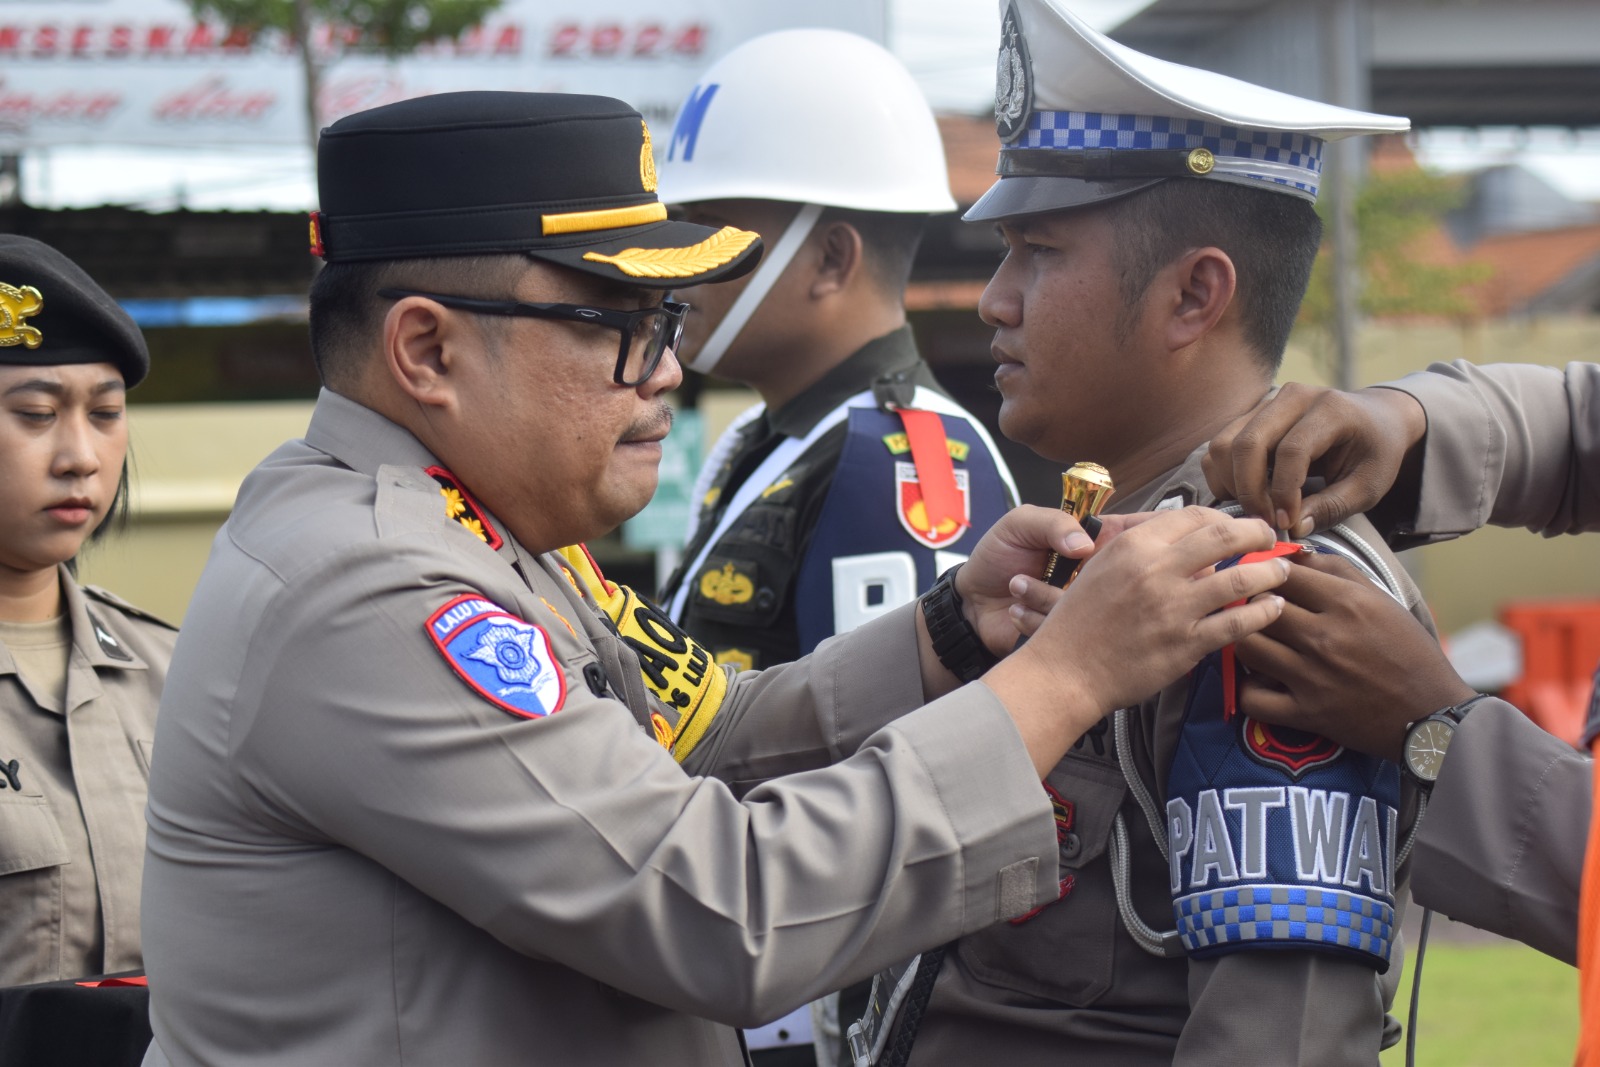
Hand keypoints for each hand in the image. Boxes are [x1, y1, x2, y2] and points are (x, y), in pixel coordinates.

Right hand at [983, 508, 1288, 774]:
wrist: (1066, 670)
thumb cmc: (1079, 620)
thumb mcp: (1100, 567)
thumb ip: (1140, 549)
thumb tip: (1182, 536)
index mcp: (1134, 546)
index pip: (1194, 516)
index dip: (1224, 518)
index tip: (1236, 527)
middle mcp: (1156, 570)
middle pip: (1224, 537)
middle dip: (1256, 533)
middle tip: (1270, 538)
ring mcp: (1174, 608)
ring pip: (1240, 579)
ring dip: (1269, 571)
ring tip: (1282, 571)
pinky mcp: (1186, 643)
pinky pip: (1237, 622)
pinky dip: (1263, 612)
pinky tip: (1273, 607)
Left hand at [1000, 512, 1179, 638]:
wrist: (971, 604)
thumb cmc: (996, 558)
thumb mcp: (1019, 524)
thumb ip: (1053, 523)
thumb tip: (1085, 546)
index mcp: (1094, 541)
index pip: (1139, 532)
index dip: (1149, 533)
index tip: (1143, 539)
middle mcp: (1098, 576)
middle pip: (1131, 576)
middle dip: (1105, 577)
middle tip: (1066, 571)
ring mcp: (1088, 608)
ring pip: (1101, 609)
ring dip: (1051, 596)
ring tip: (1018, 584)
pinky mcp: (1073, 635)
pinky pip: (1073, 634)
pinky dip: (1038, 618)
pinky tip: (1016, 608)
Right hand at [1202, 383, 1426, 536]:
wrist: (1375, 417)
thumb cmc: (1375, 452)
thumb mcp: (1370, 486)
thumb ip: (1333, 506)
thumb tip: (1293, 528)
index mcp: (1330, 409)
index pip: (1292, 450)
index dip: (1283, 492)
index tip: (1286, 523)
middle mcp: (1293, 397)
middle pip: (1248, 443)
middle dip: (1249, 491)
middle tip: (1264, 522)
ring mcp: (1266, 403)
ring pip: (1224, 444)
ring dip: (1230, 484)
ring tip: (1255, 509)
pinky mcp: (1250, 415)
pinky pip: (1219, 446)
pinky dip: (1223, 475)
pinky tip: (1247, 494)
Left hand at [1231, 553, 1474, 760]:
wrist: (1431, 714)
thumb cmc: (1408, 652)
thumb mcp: (1382, 601)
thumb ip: (1339, 571)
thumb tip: (1296, 554)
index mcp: (1346, 603)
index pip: (1281, 574)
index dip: (1268, 575)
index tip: (1268, 583)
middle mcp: (1325, 637)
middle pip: (1257, 607)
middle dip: (1252, 606)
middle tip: (1256, 613)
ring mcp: (1312, 677)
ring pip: (1247, 646)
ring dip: (1246, 642)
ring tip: (1258, 643)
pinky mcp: (1306, 714)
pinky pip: (1252, 698)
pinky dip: (1249, 690)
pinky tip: (1262, 682)